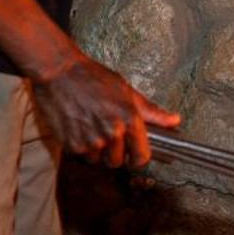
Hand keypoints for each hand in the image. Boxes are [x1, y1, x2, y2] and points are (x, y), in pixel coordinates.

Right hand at [30, 55, 178, 167]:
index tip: (133, 152)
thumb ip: (150, 111)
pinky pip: (81, 156)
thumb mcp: (126, 91)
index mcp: (130, 119)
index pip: (142, 157)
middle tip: (107, 134)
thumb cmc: (93, 77)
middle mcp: (113, 133)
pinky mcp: (72, 145)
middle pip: (118, 162)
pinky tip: (78, 127)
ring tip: (90, 127)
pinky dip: (80, 146)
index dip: (138, 157)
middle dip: (114, 153)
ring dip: (96, 150)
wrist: (59, 72)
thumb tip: (175, 121)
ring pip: (98, 160)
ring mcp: (92, 141)